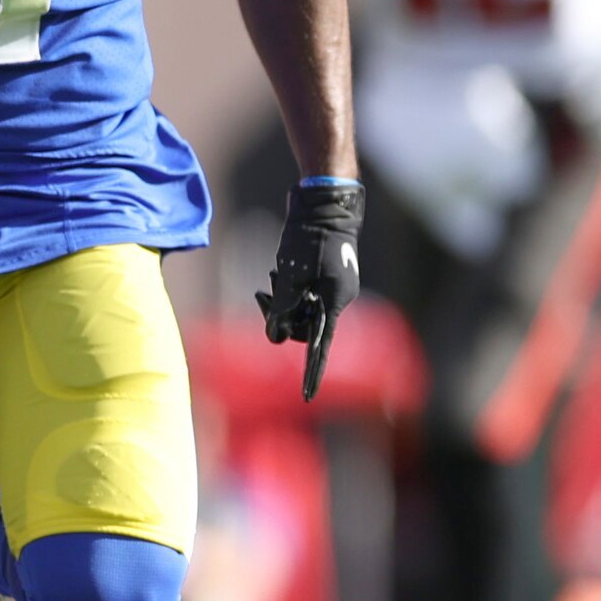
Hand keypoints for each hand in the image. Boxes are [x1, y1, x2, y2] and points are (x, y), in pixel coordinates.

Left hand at [255, 177, 365, 399]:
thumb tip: (274, 334)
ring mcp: (332, 288)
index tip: (306, 396)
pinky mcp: (324, 277)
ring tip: (273, 275)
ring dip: (283, 300)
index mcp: (336, 301)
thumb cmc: (310, 237)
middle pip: (305, 327)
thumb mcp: (291, 274)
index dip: (313, 372)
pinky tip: (279, 270)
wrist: (325, 203)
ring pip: (302, 310)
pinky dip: (289, 289)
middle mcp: (338, 299)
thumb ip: (282, 307)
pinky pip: (304, 295)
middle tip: (263, 294)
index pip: (322, 346)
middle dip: (281, 317)